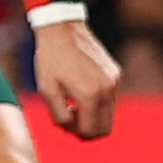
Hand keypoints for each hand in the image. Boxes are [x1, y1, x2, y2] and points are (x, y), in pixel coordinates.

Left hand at [35, 19, 120, 137]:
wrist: (62, 29)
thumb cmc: (50, 59)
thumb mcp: (46, 89)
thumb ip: (59, 114)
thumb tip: (70, 128)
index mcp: (90, 95)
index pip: (90, 131)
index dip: (75, 133)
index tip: (62, 121)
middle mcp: (107, 90)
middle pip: (105, 128)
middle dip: (87, 130)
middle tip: (69, 118)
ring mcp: (114, 81)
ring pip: (109, 114)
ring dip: (92, 116)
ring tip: (72, 103)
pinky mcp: (115, 73)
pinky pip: (110, 98)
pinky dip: (97, 102)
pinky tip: (80, 90)